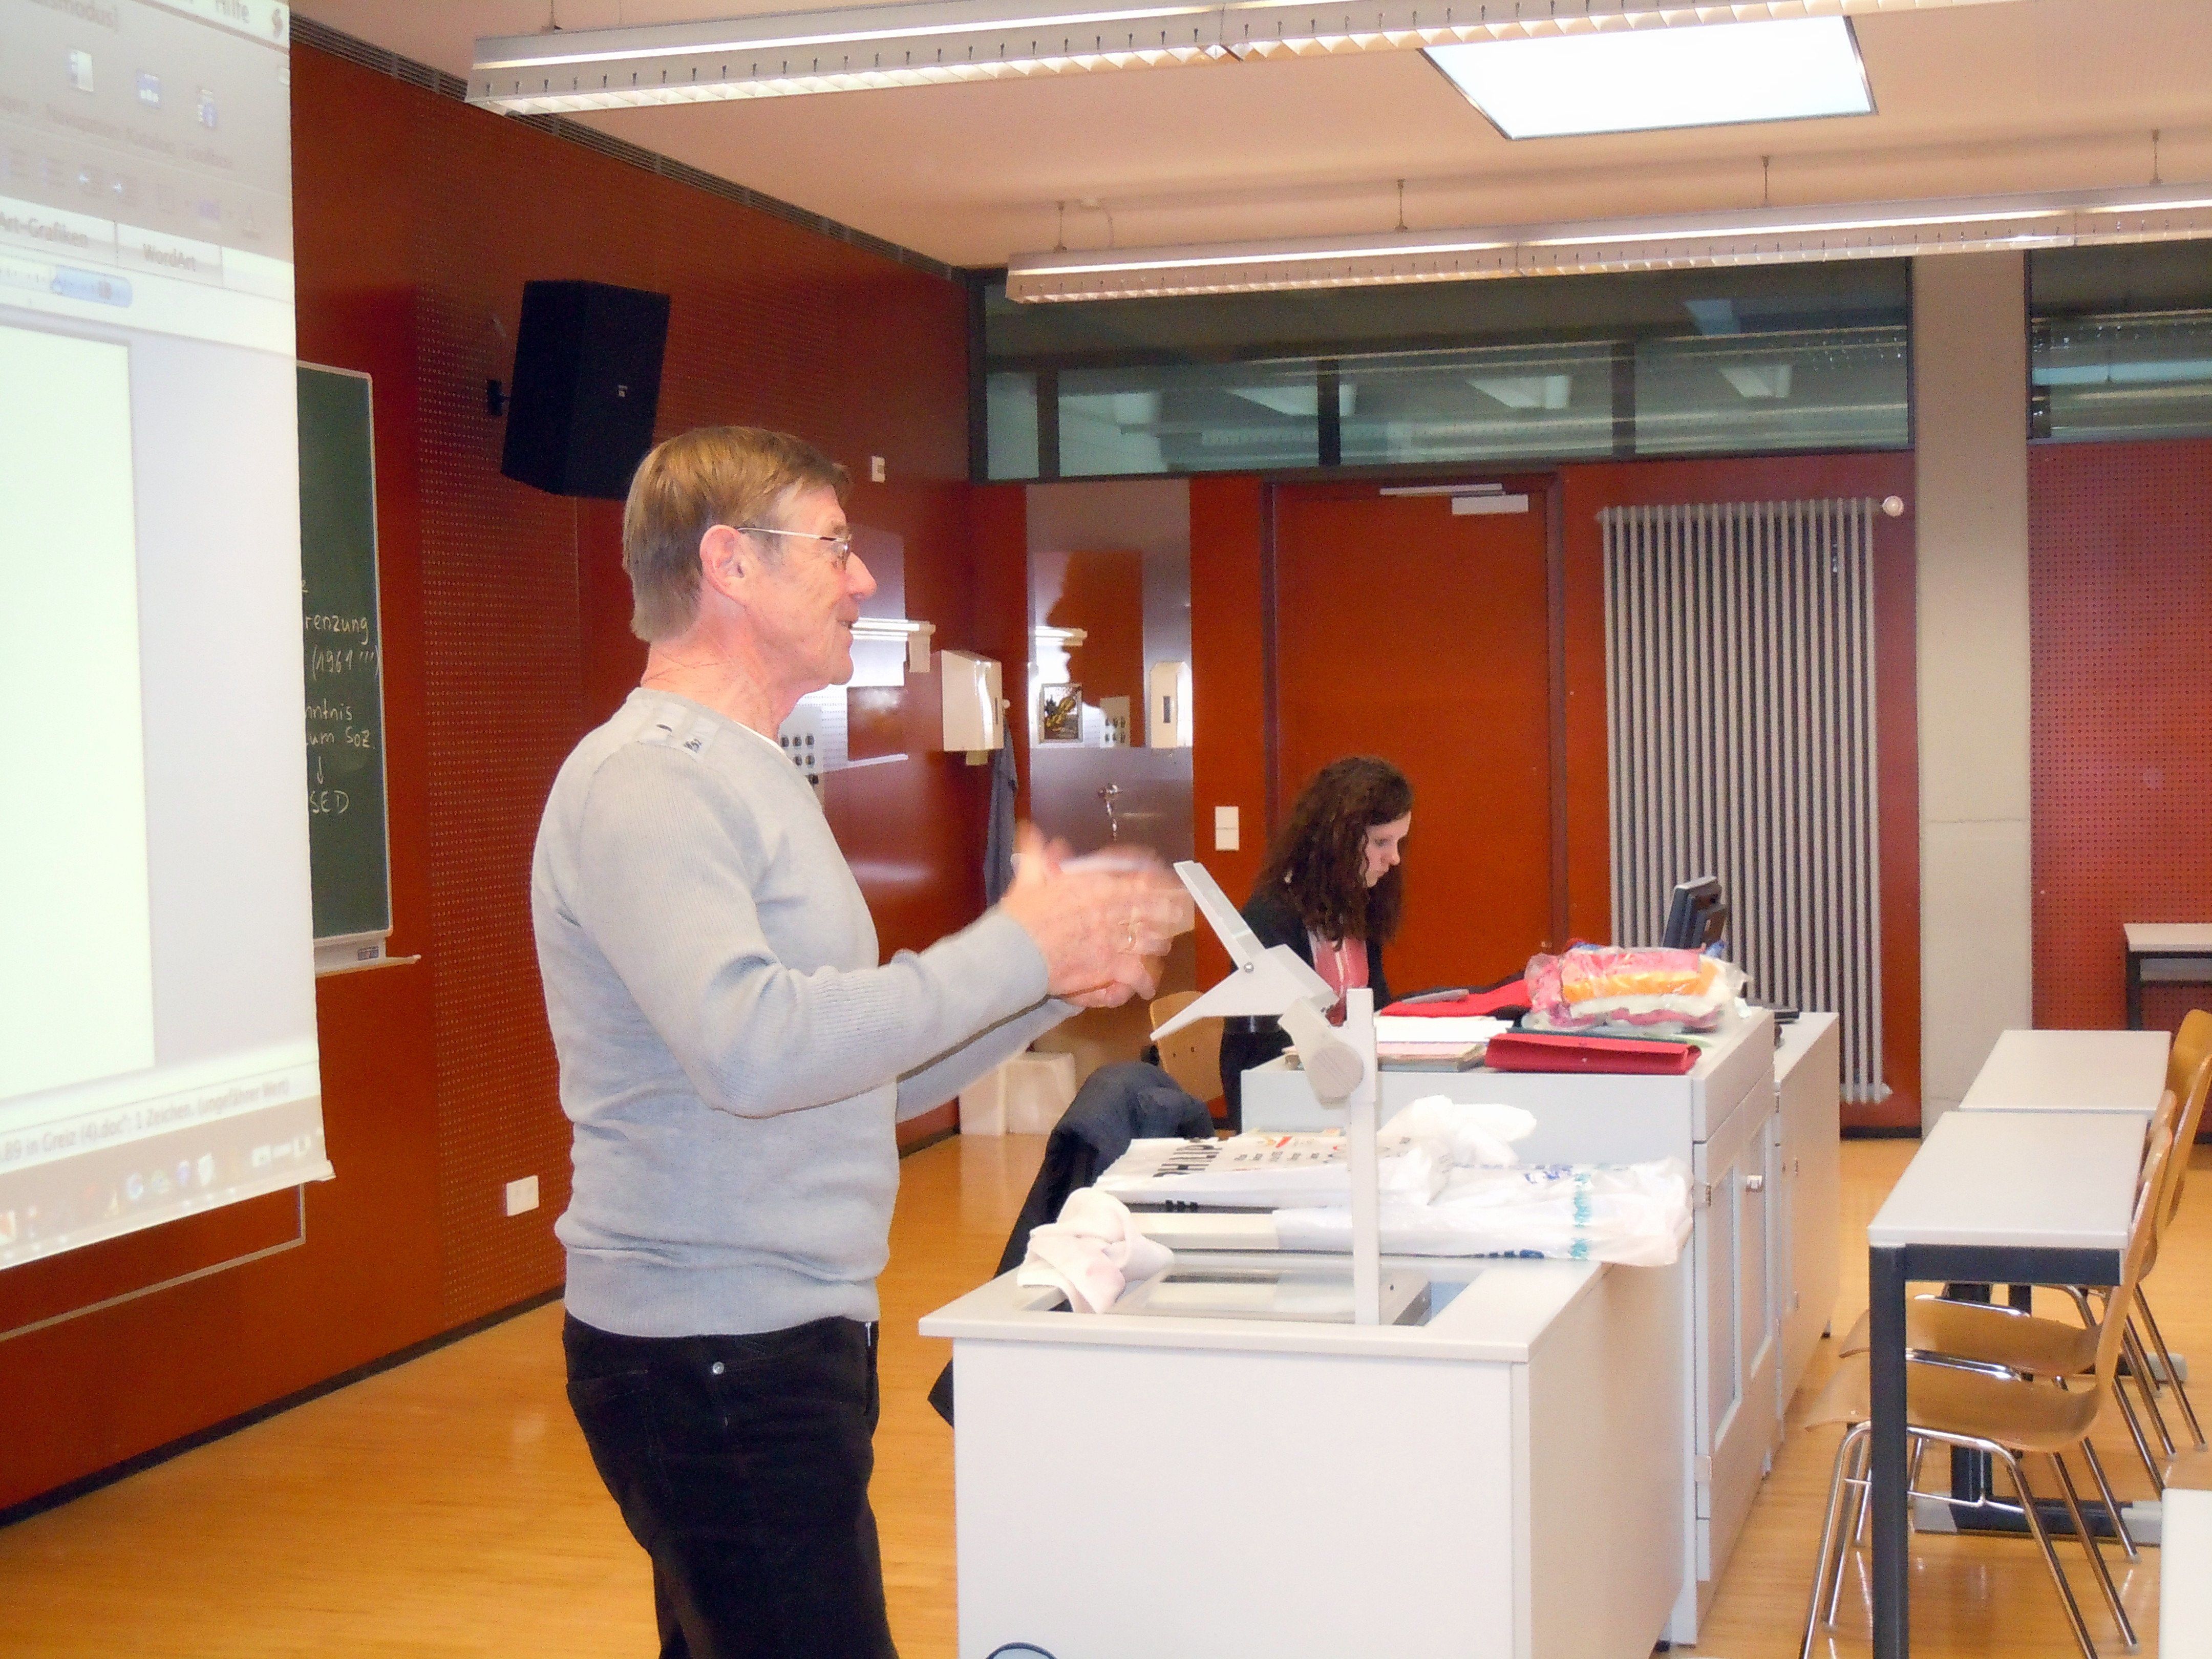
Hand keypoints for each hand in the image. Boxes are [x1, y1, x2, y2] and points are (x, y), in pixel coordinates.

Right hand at [998, 826, 1191, 1004]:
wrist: (1015, 952)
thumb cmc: (1021, 919)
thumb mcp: (1029, 878)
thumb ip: (1038, 855)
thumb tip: (1035, 837)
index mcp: (1096, 886)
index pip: (1139, 878)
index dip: (1159, 880)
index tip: (1167, 881)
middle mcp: (1111, 910)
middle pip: (1154, 907)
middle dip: (1171, 909)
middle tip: (1180, 911)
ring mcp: (1113, 939)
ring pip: (1151, 939)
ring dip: (1159, 942)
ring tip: (1163, 944)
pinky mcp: (1109, 967)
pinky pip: (1137, 973)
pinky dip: (1144, 981)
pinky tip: (1146, 985)